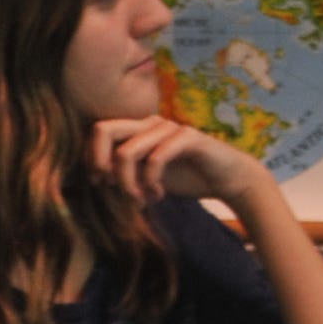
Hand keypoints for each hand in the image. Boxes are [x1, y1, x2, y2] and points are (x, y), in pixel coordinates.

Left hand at [89, 114, 267, 207]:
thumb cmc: (189, 177)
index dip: (92, 158)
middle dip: (100, 163)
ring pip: (126, 152)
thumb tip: (98, 176)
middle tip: (109, 186)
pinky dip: (150, 182)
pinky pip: (154, 159)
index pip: (100, 132)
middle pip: (103, 130)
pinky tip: (158, 196)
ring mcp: (169, 128)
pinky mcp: (187, 138)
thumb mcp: (150, 175)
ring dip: (127, 183)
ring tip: (140, 200)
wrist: (230, 179)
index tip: (101, 184)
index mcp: (140, 129)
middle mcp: (151, 123)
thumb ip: (128, 171)